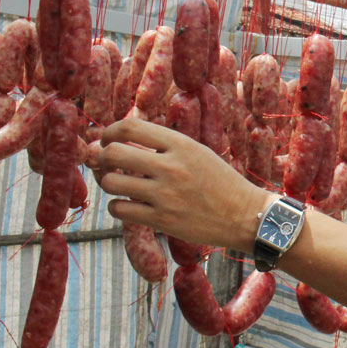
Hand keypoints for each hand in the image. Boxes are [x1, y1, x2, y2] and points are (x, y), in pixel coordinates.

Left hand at [97, 118, 268, 251]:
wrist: (245, 215)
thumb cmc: (221, 182)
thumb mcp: (198, 152)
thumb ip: (165, 145)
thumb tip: (122, 141)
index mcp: (181, 145)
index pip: (129, 127)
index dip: (109, 132)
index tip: (107, 140)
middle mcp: (171, 167)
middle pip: (113, 153)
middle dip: (101, 157)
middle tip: (105, 163)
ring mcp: (165, 195)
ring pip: (111, 182)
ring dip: (107, 182)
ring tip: (116, 183)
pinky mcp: (163, 220)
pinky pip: (120, 209)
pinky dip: (116, 207)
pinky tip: (127, 205)